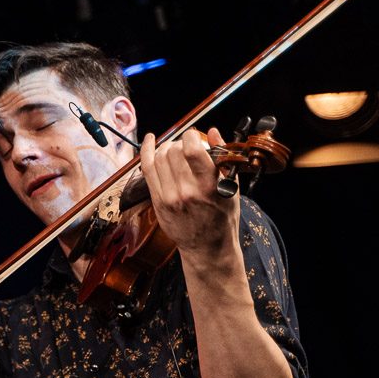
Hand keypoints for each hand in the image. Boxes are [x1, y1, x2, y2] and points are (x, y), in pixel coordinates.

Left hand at [140, 128, 240, 259]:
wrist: (207, 246)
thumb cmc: (223, 215)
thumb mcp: (231, 186)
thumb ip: (222, 157)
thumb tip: (212, 131)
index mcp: (209, 186)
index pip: (192, 151)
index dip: (191, 137)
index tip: (194, 137)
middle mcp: (186, 192)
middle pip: (173, 152)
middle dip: (179, 143)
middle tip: (186, 147)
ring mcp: (168, 198)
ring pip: (158, 159)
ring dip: (166, 148)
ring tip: (175, 150)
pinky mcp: (157, 201)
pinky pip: (147, 170)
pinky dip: (146, 152)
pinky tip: (149, 140)